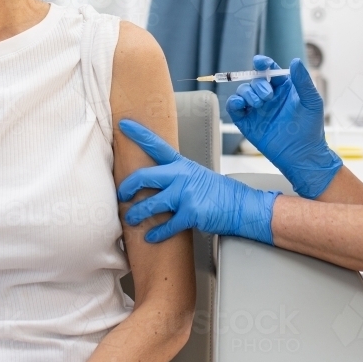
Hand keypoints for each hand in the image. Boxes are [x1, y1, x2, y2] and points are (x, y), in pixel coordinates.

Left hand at [117, 119, 279, 243]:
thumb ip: (175, 175)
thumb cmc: (217, 192)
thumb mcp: (196, 175)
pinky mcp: (191, 213)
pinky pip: (167, 225)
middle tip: (121, 196)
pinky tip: (150, 237)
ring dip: (136, 214)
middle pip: (144, 177)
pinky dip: (156, 233)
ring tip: (130, 220)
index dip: (139, 134)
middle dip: (128, 188)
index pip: (157, 145)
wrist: (241, 206)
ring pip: (150, 204)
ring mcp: (186, 193)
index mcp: (181, 164)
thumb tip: (153, 182)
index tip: (123, 124)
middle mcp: (182, 175)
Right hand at [226, 55, 341, 198]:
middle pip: (254, 80)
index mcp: (284, 88)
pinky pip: (234, 108)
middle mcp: (269, 97)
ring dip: (247, 93)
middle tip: (267, 96)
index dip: (263, 64)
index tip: (260, 62)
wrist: (302, 155)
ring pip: (243, 91)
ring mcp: (257, 109)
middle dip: (258, 84)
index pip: (270, 71)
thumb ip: (303, 81)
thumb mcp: (312, 102)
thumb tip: (295, 61)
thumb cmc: (310, 129)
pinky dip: (233, 103)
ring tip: (259, 103)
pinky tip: (240, 104)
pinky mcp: (247, 122)